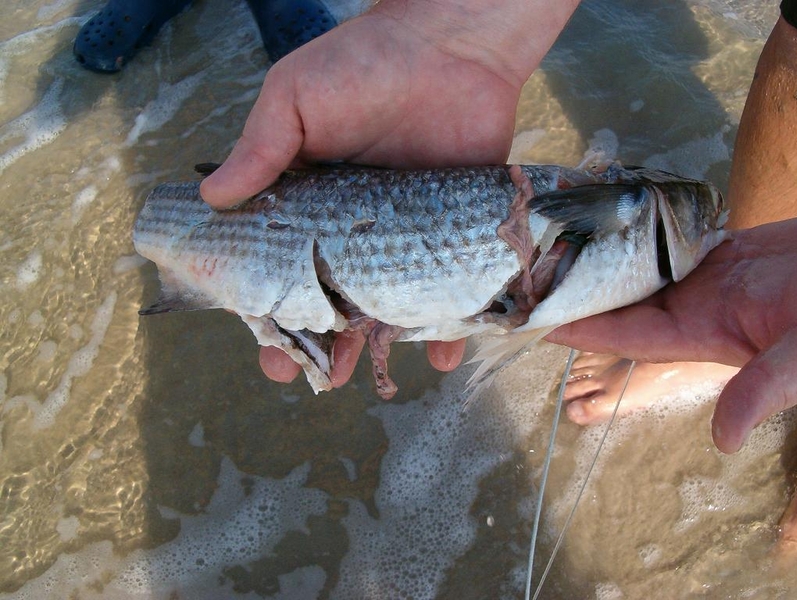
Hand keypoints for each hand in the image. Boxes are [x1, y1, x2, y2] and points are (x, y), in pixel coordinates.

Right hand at [200, 0, 579, 385]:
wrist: (454, 46)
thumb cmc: (365, 63)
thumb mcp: (295, 98)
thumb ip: (260, 150)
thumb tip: (210, 197)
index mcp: (310, 201)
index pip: (283, 265)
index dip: (271, 306)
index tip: (266, 343)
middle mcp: (355, 226)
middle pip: (334, 296)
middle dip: (322, 341)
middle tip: (316, 376)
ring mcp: (407, 233)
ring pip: (388, 302)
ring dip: (376, 344)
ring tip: (363, 377)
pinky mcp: (454, 232)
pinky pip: (450, 286)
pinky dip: (450, 321)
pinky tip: (442, 353)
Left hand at [546, 218, 796, 453]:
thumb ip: (763, 390)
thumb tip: (722, 441)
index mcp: (702, 334)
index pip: (624, 333)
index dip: (580, 328)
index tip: (535, 318)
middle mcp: (694, 308)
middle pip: (621, 301)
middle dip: (578, 291)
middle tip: (528, 271)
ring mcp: (706, 276)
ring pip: (638, 268)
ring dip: (602, 258)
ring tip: (556, 239)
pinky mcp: (721, 247)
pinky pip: (666, 240)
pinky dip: (638, 231)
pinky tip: (607, 217)